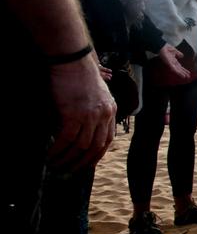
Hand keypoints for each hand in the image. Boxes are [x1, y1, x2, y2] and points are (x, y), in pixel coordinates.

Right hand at [48, 55, 116, 171]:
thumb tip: (79, 135)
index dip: (96, 155)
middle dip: (82, 163)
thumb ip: (92, 114)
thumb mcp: (94, 96)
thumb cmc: (79, 77)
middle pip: (96, 147)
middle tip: (69, 172)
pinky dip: (57, 150)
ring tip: (55, 165)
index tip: (86, 164)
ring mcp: (90, 115)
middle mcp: (104, 115)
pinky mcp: (74, 114)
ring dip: (67, 159)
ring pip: (80, 146)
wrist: (72, 62)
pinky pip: (66, 139)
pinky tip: (49, 155)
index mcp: (111, 111)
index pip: (108, 139)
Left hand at [157, 44, 191, 81]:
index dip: (184, 70)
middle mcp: (172, 63)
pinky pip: (173, 68)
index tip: (188, 72)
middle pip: (179, 69)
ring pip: (176, 70)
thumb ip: (178, 53)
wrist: (162, 47)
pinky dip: (176, 70)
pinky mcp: (168, 63)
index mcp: (174, 61)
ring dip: (180, 73)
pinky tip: (179, 73)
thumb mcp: (175, 51)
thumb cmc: (166, 48)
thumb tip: (182, 56)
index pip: (180, 67)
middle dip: (183, 73)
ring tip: (184, 77)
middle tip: (188, 77)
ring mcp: (170, 63)